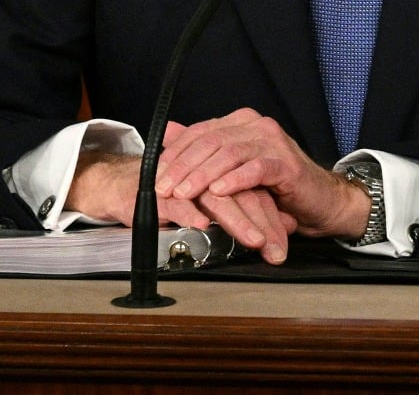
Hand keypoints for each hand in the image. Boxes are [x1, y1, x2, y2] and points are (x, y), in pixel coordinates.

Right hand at [65, 150, 295, 261]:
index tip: (284, 243)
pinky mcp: (159, 191)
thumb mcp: (221, 204)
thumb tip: (291, 223)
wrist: (127, 186)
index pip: (255, 191)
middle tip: (276, 247)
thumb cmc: (180, 195)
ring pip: (215, 198)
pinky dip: (190, 213)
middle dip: (261, 222)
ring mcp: (184, 180)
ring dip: (236, 220)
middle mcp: (208, 172)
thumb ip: (255, 210)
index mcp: (224, 170)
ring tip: (254, 240)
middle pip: (241, 193)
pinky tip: (204, 226)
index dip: (271, 216)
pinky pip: (177, 202)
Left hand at [156, 108, 371, 242]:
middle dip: (182, 166)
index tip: (154, 175)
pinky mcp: (286, 164)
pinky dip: (234, 180)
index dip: (174, 153)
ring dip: (201, 175)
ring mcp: (273, 142)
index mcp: (241, 123)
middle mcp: (256, 126)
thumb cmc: (275, 187)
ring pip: (228, 153)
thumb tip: (167, 132)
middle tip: (162, 188)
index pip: (199, 132)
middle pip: (210, 141)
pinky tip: (218, 192)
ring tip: (183, 193)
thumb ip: (203, 151)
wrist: (319, 201)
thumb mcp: (233, 169)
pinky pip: (255, 169)